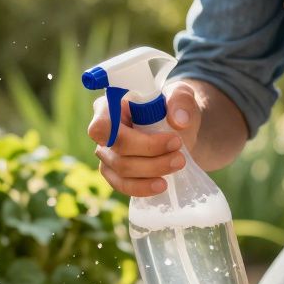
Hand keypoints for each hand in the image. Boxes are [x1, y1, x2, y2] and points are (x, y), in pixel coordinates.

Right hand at [86, 81, 200, 196]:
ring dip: (152, 169)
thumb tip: (178, 121)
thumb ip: (180, 101)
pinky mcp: (114, 173)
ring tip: (178, 163)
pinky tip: (162, 185)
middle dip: (150, 150)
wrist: (180, 133)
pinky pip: (123, 185)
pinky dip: (143, 187)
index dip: (119, 133)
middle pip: (117, 147)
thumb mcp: (182, 95)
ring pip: (122, 168)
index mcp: (112, 105)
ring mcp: (107, 154)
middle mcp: (104, 131)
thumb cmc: (173, 109)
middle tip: (178, 149)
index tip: (150, 134)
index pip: (102, 123)